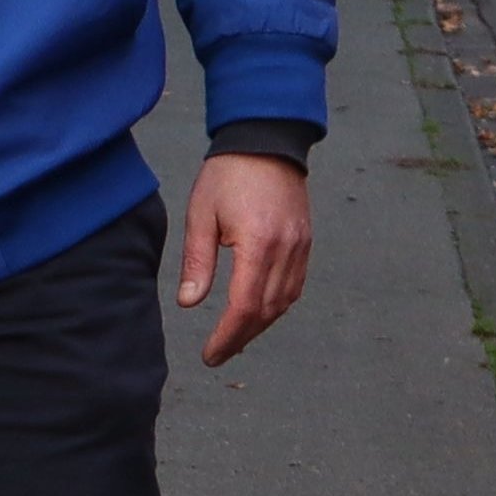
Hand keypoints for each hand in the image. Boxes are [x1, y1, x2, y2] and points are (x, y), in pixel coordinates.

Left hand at [174, 152, 309, 368]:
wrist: (265, 140)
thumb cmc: (227, 175)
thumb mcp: (201, 215)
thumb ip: (197, 262)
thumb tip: (189, 304)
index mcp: (258, 243)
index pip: (244, 305)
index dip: (227, 336)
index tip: (210, 354)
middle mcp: (286, 249)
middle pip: (266, 310)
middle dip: (241, 337)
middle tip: (218, 354)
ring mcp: (301, 246)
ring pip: (285, 302)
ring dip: (260, 325)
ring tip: (234, 339)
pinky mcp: (306, 241)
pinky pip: (294, 285)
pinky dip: (276, 305)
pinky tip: (257, 312)